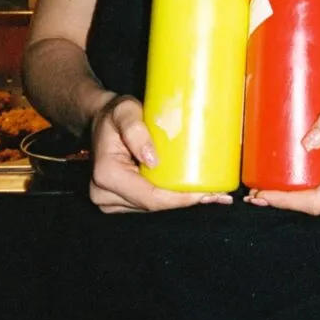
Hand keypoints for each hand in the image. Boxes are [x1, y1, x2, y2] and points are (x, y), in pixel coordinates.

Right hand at [89, 94, 232, 213]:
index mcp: (107, 174)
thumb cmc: (115, 114)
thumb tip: (152, 160)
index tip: (204, 193)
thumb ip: (136, 131)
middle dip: (186, 201)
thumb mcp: (125, 112)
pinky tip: (194, 194)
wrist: (101, 119)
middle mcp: (104, 193)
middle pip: (154, 205)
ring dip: (181, 201)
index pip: (149, 196)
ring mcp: (110, 200)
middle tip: (218, 195)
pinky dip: (171, 199)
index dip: (178, 199)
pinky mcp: (120, 200)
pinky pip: (149, 202)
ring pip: (153, 207)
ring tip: (212, 193)